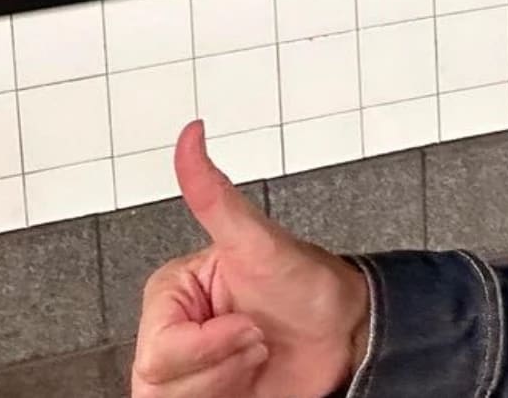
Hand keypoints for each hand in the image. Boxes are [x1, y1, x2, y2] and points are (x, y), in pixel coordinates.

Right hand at [131, 121, 370, 397]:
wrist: (345, 333)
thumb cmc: (308, 285)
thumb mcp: (257, 239)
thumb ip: (213, 193)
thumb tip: (191, 135)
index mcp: (172, 294)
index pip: (162, 348)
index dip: (209, 346)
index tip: (246, 327)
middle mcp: (175, 331)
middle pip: (163, 382)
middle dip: (222, 367)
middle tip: (256, 341)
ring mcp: (189, 369)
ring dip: (227, 386)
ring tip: (255, 355)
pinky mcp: (206, 397)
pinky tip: (248, 382)